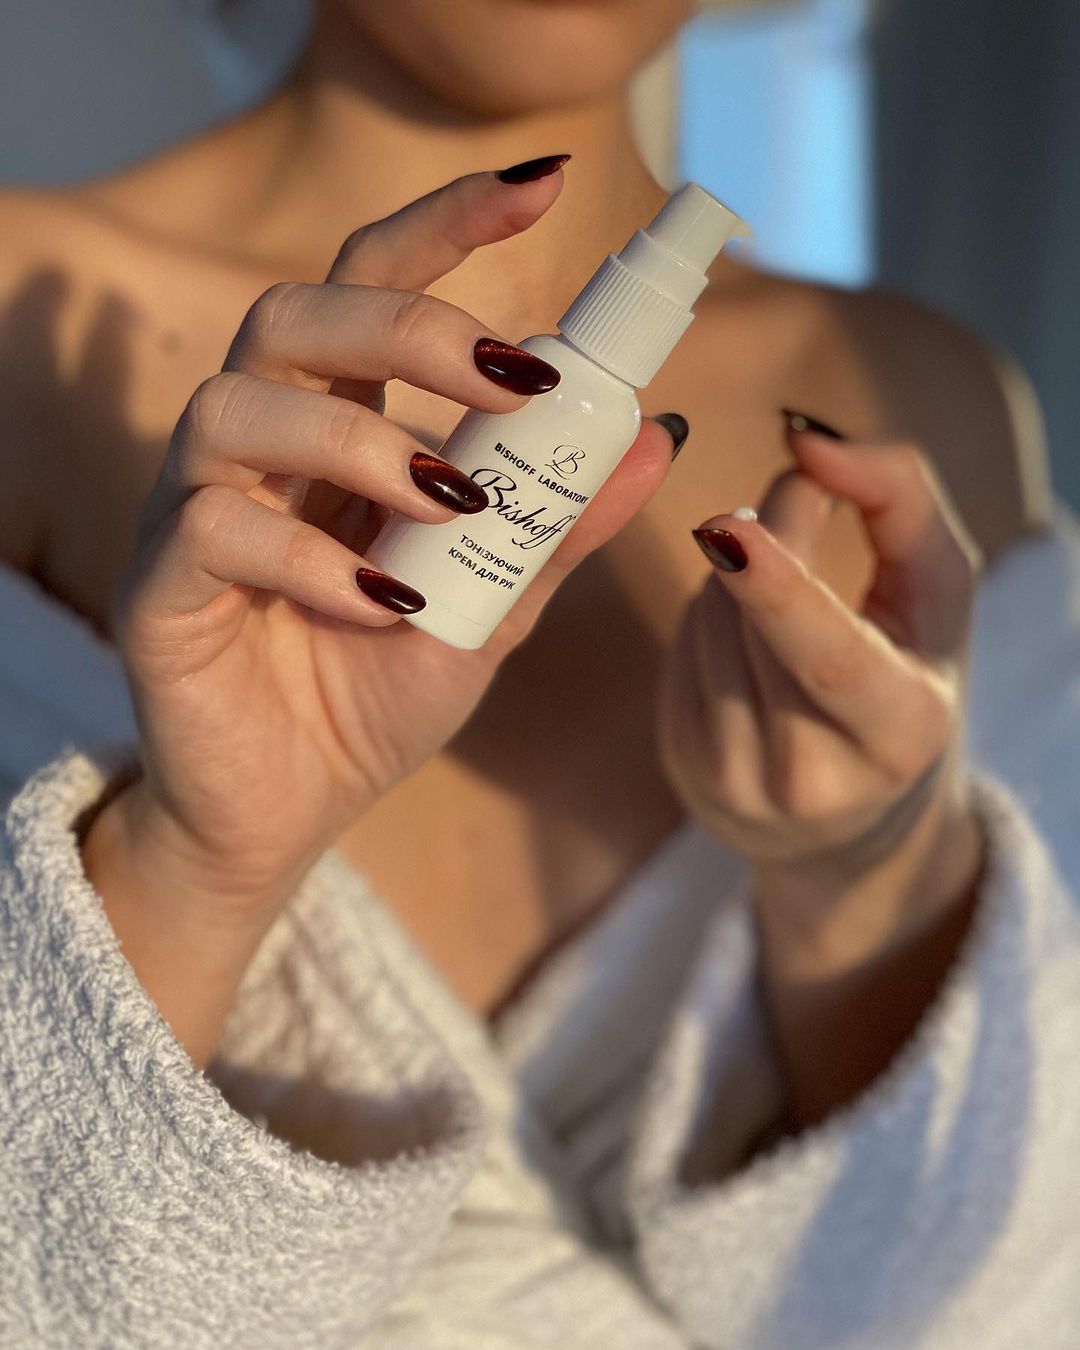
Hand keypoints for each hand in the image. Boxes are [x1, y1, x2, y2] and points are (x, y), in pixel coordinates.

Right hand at [82, 167, 673, 1060]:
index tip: (545, 186)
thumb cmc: (378, 690)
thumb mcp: (494, 608)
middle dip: (412, 326)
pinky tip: (382, 607)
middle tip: (514, 380)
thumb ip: (560, 524)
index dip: (446, 225)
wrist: (296, 806)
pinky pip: (216, 529)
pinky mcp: (161, 584)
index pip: (372, 285)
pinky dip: (313, 560)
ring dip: (362, 443)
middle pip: (298, 316)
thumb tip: (657, 433)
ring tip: (454, 506)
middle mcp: (260, 446)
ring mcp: (199, 507)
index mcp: (339, 431)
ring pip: (239, 404)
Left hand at [657, 423, 985, 1119]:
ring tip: (782, 596)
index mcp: (896, 733)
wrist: (868, 815)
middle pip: (748, 614)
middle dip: (767, 544)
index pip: (828, 662)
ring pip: (699, 627)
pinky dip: (706, 625)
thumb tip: (809, 434)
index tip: (727, 523)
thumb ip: (892, 503)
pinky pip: (675, 658)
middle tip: (787, 503)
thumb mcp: (938, 597)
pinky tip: (743, 644)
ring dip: (735, 580)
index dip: (781, 589)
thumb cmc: (913, 677)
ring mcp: (734, 786)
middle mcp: (810, 778)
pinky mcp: (685, 771)